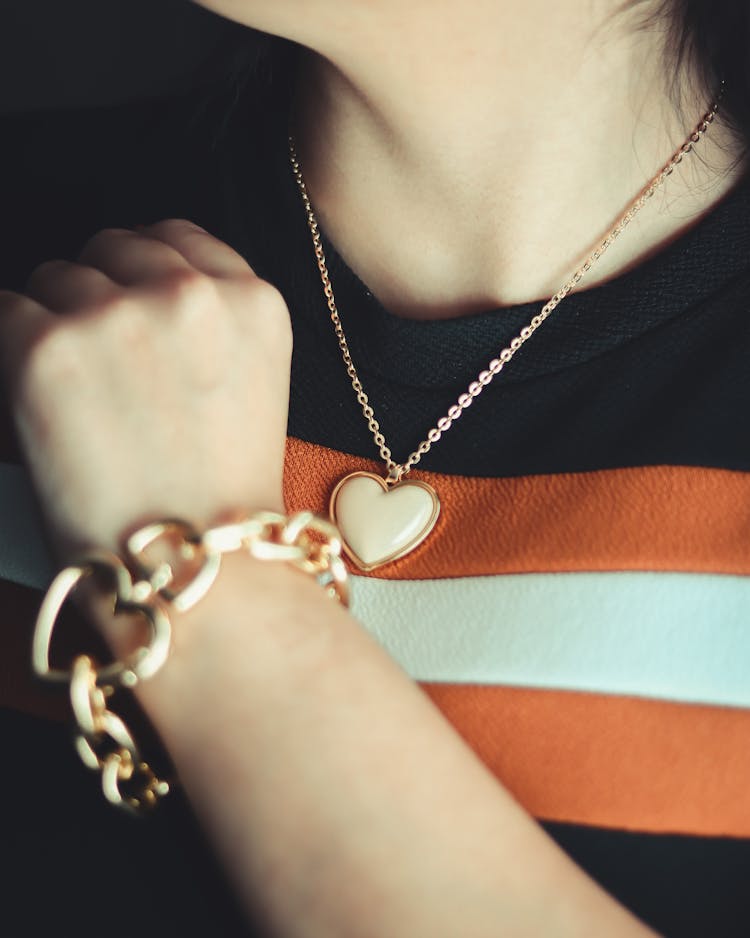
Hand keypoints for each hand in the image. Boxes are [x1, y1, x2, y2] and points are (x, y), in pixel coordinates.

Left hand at [0, 220, 291, 556]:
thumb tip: (142, 287)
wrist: (196, 570)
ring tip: (84, 402)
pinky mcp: (48, 348)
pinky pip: (7, 314)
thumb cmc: (221, 499)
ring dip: (59, 327)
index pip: (178, 238)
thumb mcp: (254, 387)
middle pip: (112, 248)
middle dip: (102, 294)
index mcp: (253, 303)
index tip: (134, 300)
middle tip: (106, 366)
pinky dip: (16, 355)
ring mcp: (118, 316)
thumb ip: (214, 322)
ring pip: (56, 278)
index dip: (148, 271)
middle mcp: (190, 295)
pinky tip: (48, 404)